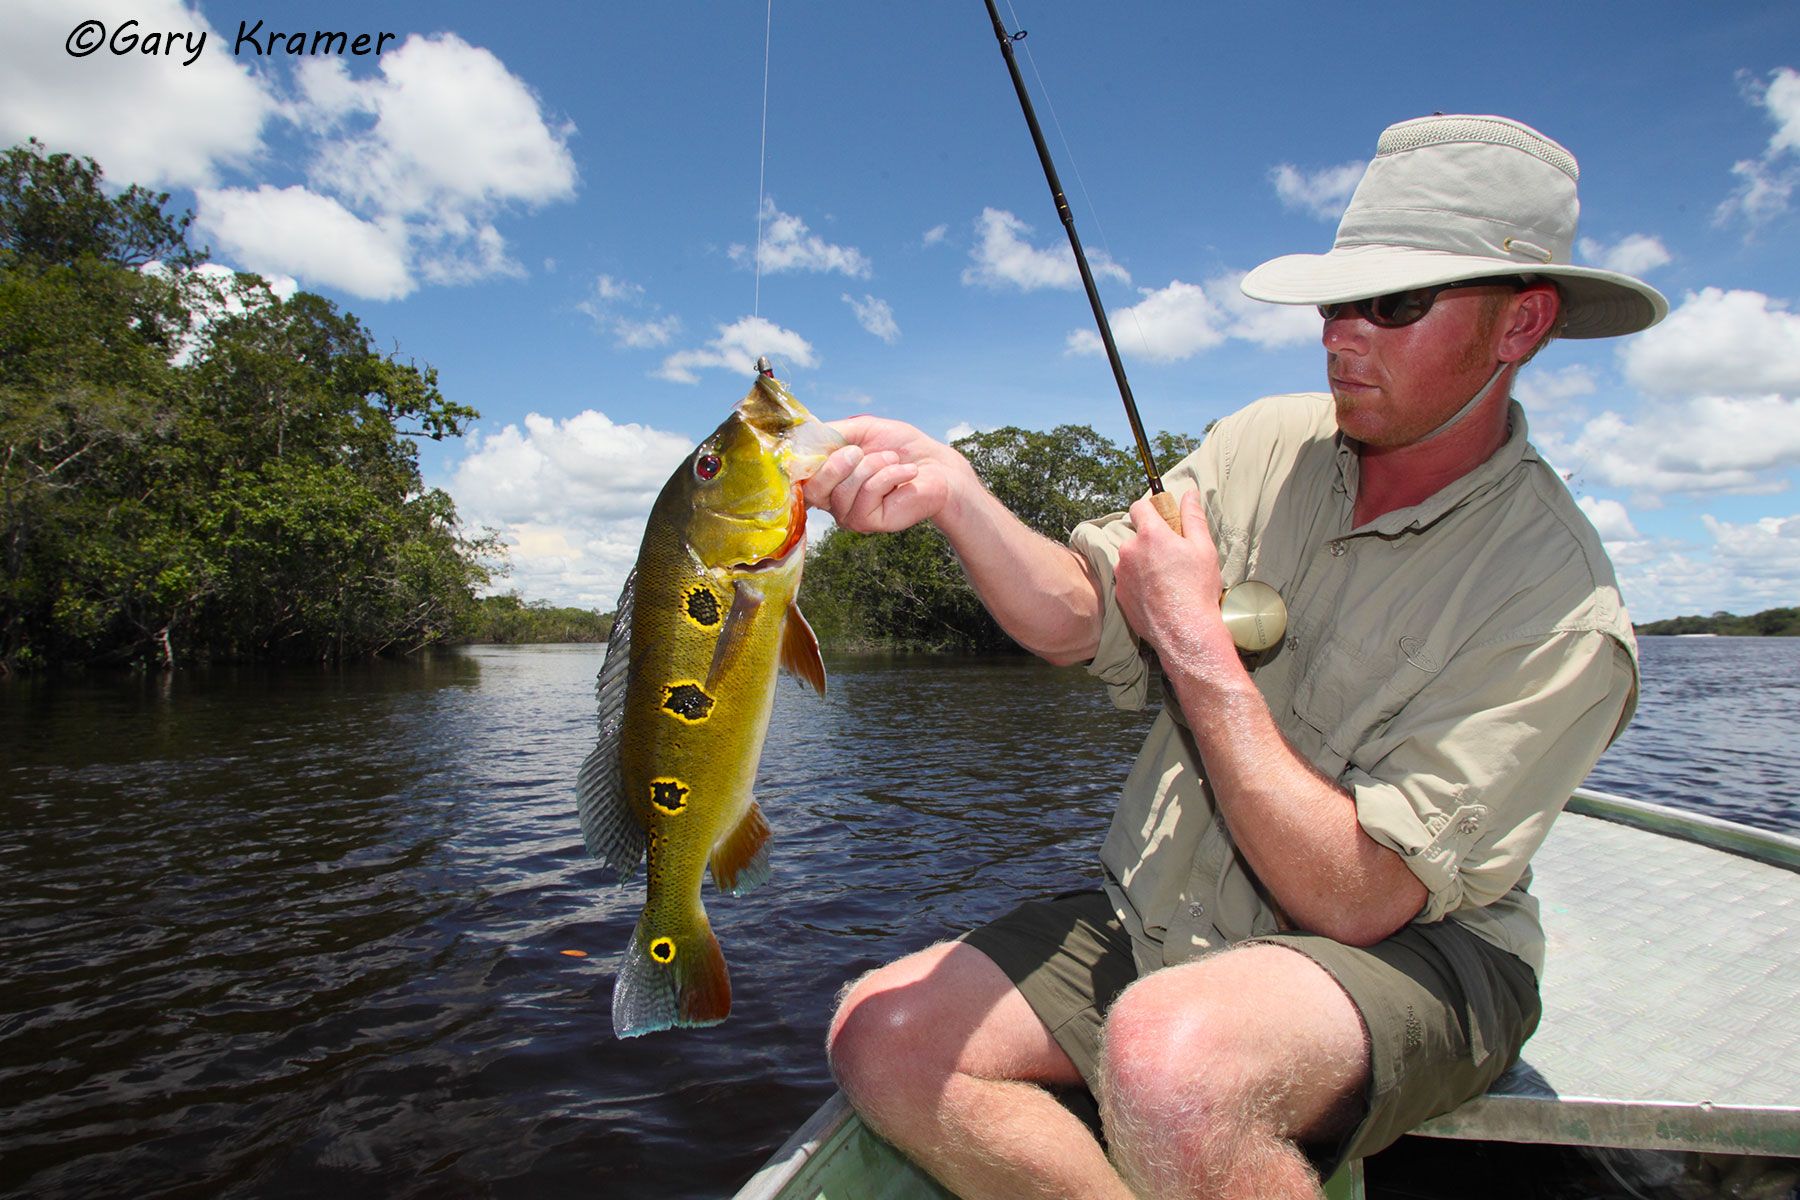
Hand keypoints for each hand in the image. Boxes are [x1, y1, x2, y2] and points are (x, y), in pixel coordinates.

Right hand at [802, 416, 974, 533]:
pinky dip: (889, 475)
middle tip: (860, 451)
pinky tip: (907, 473)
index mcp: (827, 478)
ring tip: (893, 460)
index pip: (798, 478)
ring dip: (873, 465)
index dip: (802, 463)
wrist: (936, 466)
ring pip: (844, 489)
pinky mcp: (868, 522)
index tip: (815, 446)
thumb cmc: (900, 447)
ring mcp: (848, 515)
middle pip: (813, 487)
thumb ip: (831, 434)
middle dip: (837, 463)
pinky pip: (868, 493)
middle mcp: (832, 501)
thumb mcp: (861, 430)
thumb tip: (801, 437)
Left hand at [1114, 490, 1235, 667]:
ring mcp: (1121, 573)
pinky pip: (1128, 579)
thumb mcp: (1203, 548)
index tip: (1163, 519)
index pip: (1139, 506)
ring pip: (1131, 558)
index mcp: (1150, 534)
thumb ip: (1193, 516)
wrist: (1184, 632)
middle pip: (1137, 535)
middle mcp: (1129, 550)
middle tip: (1174, 558)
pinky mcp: (1119, 594)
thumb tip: (1190, 493)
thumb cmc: (1197, 589)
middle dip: (1151, 541)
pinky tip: (1158, 595)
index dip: (1151, 510)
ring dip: (1144, 563)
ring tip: (1167, 581)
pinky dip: (1139, 583)